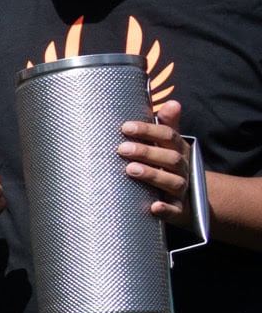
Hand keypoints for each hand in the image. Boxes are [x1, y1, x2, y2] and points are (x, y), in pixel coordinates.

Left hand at [119, 97, 190, 219]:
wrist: (191, 198)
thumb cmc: (168, 166)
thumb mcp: (170, 145)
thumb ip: (168, 125)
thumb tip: (173, 102)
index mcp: (178, 150)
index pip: (168, 136)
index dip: (148, 131)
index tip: (125, 127)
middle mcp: (182, 169)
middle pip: (169, 158)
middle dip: (146, 152)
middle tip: (122, 148)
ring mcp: (181, 189)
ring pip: (172, 182)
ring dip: (152, 175)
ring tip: (130, 170)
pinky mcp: (179, 209)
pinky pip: (174, 210)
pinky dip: (165, 208)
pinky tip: (154, 206)